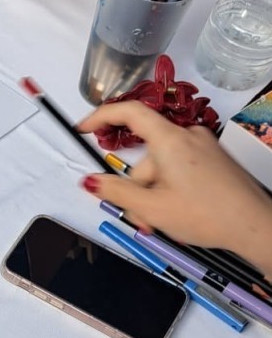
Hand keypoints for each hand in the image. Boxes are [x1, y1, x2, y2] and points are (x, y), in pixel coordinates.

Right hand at [77, 101, 271, 276]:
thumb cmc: (206, 215)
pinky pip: (179, 169)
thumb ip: (117, 193)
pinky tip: (177, 211)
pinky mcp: (212, 159)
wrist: (253, 225)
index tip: (84, 128)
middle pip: (145, 155)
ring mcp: (202, 147)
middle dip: (136, 186)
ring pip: (161, 167)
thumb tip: (91, 181)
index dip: (101, 116)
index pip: (129, 112)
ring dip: (153, 193)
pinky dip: (170, 188)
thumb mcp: (152, 208)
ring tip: (162, 221)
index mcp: (170, 140)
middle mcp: (187, 136)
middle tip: (141, 217)